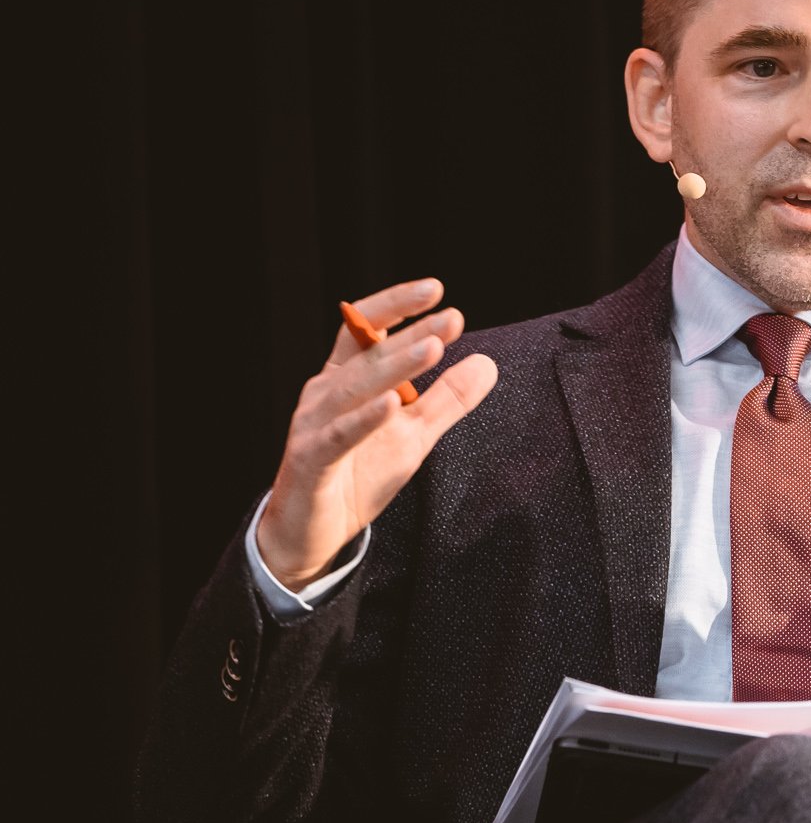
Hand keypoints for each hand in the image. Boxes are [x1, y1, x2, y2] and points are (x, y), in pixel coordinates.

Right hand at [256, 279, 499, 589]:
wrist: (312, 533)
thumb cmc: (358, 474)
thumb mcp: (415, 435)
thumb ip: (447, 400)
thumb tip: (486, 362)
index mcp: (345, 379)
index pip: (366, 329)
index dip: (397, 306)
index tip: (437, 290)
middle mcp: (325, 393)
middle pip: (369, 354)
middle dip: (411, 333)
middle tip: (452, 316)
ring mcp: (314, 424)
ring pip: (356, 388)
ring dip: (395, 367)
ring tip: (433, 348)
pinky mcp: (312, 460)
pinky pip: (340, 435)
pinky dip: (365, 419)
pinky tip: (391, 404)